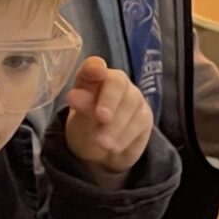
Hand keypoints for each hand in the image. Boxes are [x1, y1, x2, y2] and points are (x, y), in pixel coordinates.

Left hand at [62, 58, 154, 174]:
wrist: (102, 152)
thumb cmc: (87, 127)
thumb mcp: (79, 119)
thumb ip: (81, 106)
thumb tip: (74, 95)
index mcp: (92, 78)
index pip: (93, 66)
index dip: (95, 67)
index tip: (96, 71)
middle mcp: (115, 82)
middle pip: (117, 82)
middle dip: (109, 99)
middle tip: (102, 117)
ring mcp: (133, 97)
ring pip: (130, 103)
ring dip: (116, 125)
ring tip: (103, 143)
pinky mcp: (145, 116)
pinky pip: (139, 121)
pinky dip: (125, 135)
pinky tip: (114, 147)